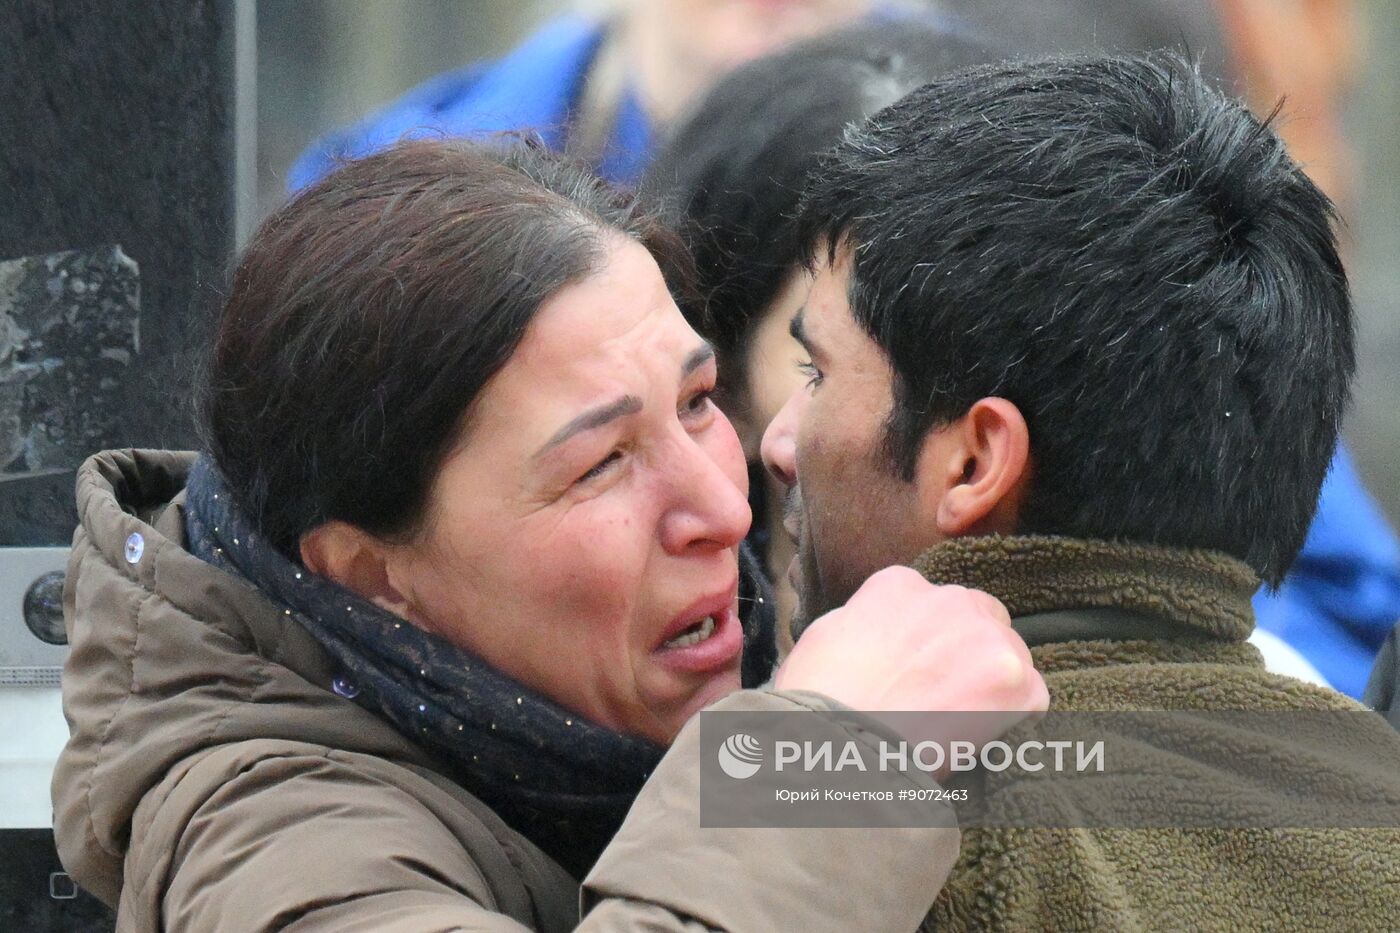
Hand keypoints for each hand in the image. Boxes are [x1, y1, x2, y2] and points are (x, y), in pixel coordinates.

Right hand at [774, 566, 1048, 753]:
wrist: (841, 745)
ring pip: (1009, 656)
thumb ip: (864, 621)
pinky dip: (1013, 719)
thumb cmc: (819, 701)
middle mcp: (950, 598)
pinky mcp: (1015, 682)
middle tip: (944, 695)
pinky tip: (978, 737)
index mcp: (899, 584)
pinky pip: (1033, 698)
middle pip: (981, 618)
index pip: (930, 601)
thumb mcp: (824, 636)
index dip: (926, 639)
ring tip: (958, 723)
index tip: (916, 669)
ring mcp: (987, 638)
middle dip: (968, 652)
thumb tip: (878, 634)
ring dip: (992, 684)